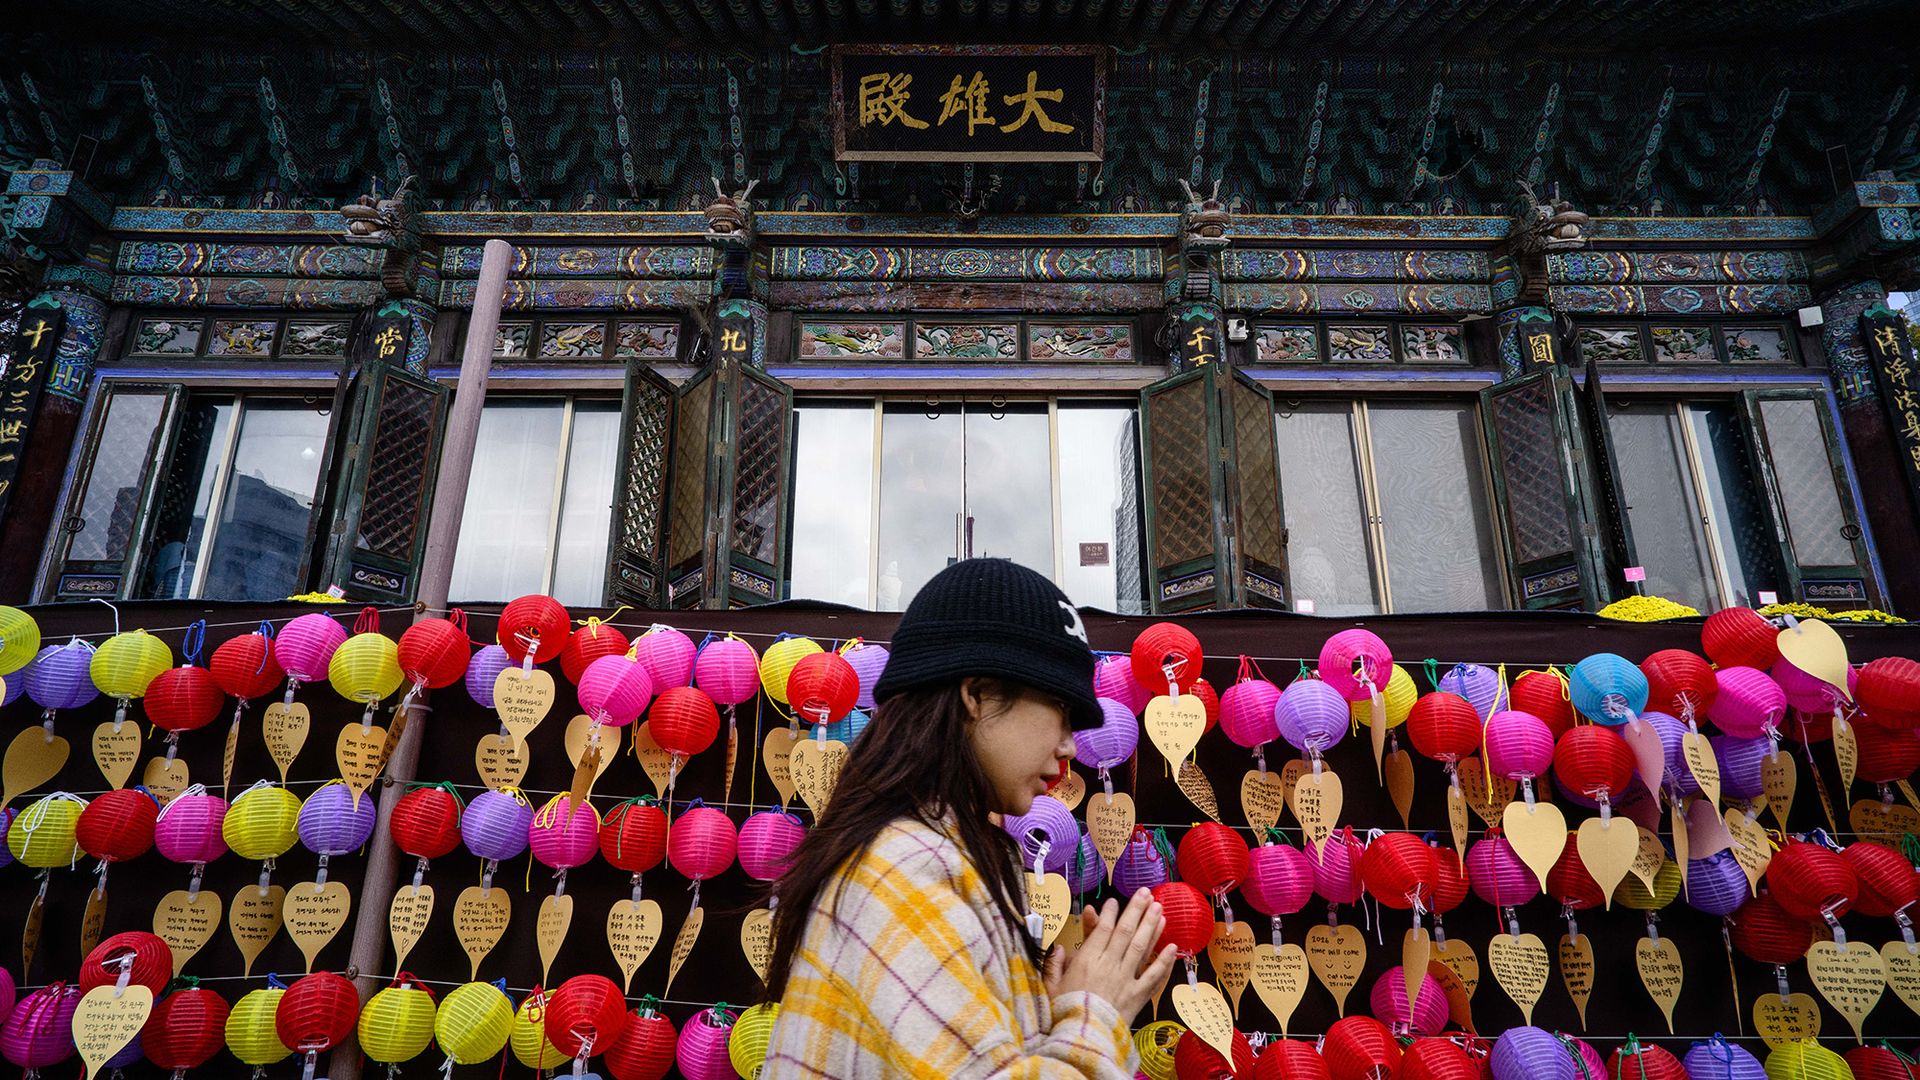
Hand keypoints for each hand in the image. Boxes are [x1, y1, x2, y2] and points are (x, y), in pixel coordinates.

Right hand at [1043, 888, 1178, 1021]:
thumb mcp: (1050, 988)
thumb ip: (1054, 965)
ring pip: (1141, 947)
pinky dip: (1163, 960)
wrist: (1083, 1039)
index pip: (1102, 931)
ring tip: (1160, 909)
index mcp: (1087, 961)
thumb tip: (1059, 948)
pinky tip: (1172, 946)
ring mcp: (1125, 979)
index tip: (1115, 901)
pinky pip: (1153, 975)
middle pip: (1125, 932)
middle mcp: (1109, 965)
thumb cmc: (1065, 1013)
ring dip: (1152, 927)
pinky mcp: (1138, 995)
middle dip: (1136, 910)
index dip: (1110, 913)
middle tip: (1147, 893)